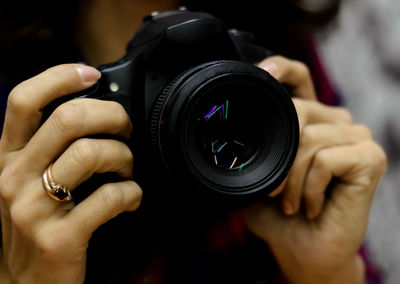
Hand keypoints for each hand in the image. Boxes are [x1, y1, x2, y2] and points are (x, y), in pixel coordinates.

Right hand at [0, 64, 142, 283]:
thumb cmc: (36, 225)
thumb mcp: (29, 182)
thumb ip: (49, 150)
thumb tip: (92, 114)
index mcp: (8, 158)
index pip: (24, 100)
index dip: (60, 77)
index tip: (91, 74)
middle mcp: (14, 178)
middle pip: (69, 119)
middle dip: (112, 116)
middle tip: (126, 128)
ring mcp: (33, 209)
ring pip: (91, 153)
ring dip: (124, 156)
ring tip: (128, 169)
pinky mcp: (59, 238)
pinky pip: (109, 198)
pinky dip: (132, 194)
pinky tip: (132, 199)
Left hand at [241, 56, 386, 282]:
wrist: (302, 249)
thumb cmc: (278, 213)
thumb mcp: (256, 175)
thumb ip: (250, 149)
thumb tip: (228, 131)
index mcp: (311, 120)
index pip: (300, 77)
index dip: (282, 69)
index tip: (262, 73)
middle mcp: (337, 121)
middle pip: (299, 110)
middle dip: (278, 160)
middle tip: (274, 192)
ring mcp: (357, 137)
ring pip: (309, 139)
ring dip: (290, 181)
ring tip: (290, 203)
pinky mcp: (371, 158)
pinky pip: (325, 159)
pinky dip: (309, 188)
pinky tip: (311, 205)